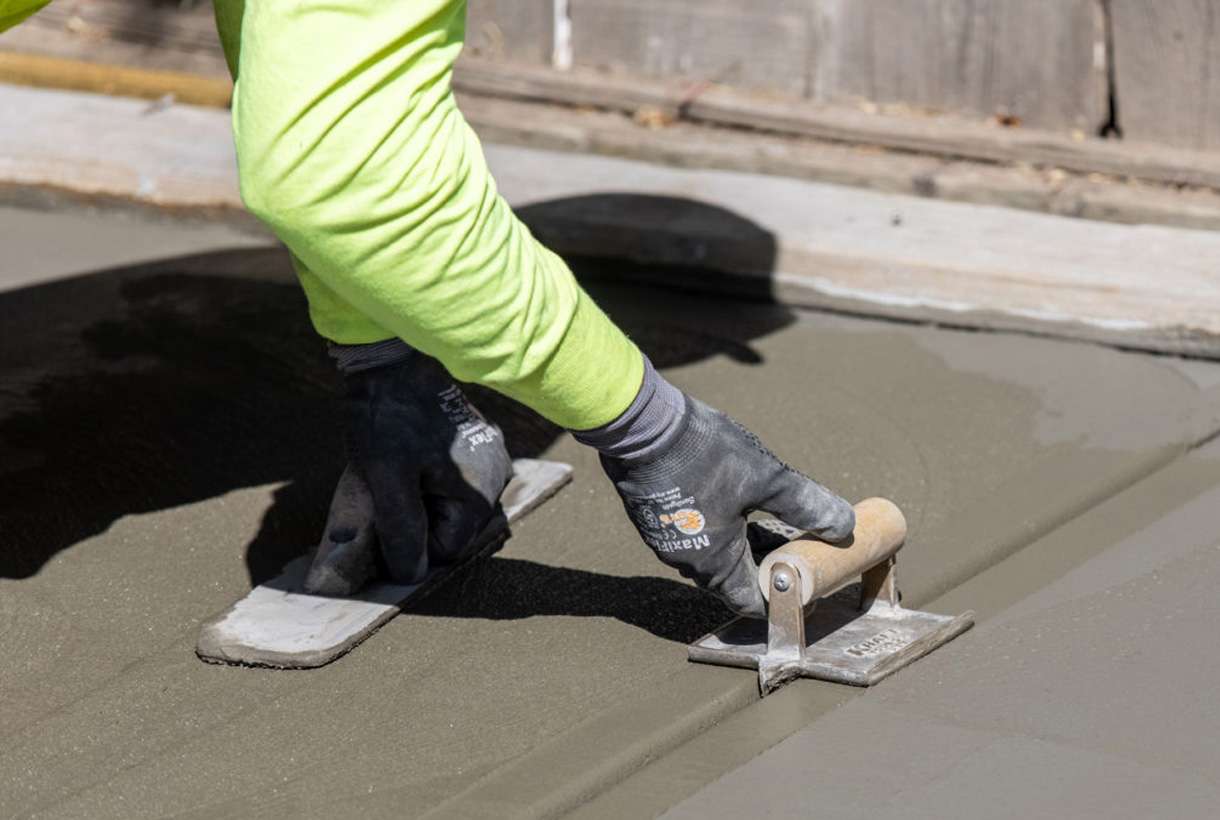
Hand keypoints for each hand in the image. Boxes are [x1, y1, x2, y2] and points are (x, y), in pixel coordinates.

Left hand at [304, 349, 511, 595]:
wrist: (389, 355)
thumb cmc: (387, 415)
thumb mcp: (387, 480)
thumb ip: (402, 532)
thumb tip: (411, 574)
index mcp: (482, 489)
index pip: (446, 549)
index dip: (408, 543)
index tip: (380, 518)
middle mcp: (497, 474)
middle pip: (451, 528)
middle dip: (416, 520)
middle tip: (383, 494)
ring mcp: (489, 454)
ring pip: (449, 506)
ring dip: (418, 501)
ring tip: (392, 474)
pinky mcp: (476, 440)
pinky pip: (451, 481)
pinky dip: (425, 481)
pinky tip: (404, 461)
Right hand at [599, 396, 853, 616]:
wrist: (640, 424)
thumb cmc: (703, 453)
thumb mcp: (766, 477)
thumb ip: (807, 505)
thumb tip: (843, 526)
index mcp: (714, 563)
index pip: (752, 601)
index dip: (781, 594)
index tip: (804, 576)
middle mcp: (685, 560)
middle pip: (733, 576)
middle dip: (765, 560)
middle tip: (793, 538)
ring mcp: (664, 539)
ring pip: (712, 551)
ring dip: (740, 540)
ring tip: (766, 512)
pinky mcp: (653, 516)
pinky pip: (691, 531)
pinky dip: (716, 523)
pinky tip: (730, 496)